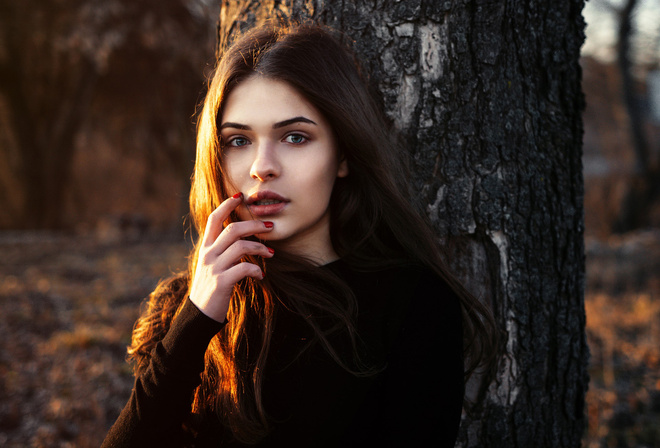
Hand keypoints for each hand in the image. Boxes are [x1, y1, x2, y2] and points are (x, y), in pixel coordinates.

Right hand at [188, 193, 273, 321]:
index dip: (226, 205)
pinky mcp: (221, 282)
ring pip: (240, 246)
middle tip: (270, 227)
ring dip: (260, 248)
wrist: (199, 315)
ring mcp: (214, 268)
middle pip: (232, 229)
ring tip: (271, 253)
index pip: (214, 219)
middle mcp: (208, 254)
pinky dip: (256, 270)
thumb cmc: (211, 287)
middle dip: (254, 225)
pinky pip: (243, 269)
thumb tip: (242, 238)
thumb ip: (222, 251)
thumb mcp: (212, 265)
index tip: (240, 197)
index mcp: (205, 247)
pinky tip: (260, 275)